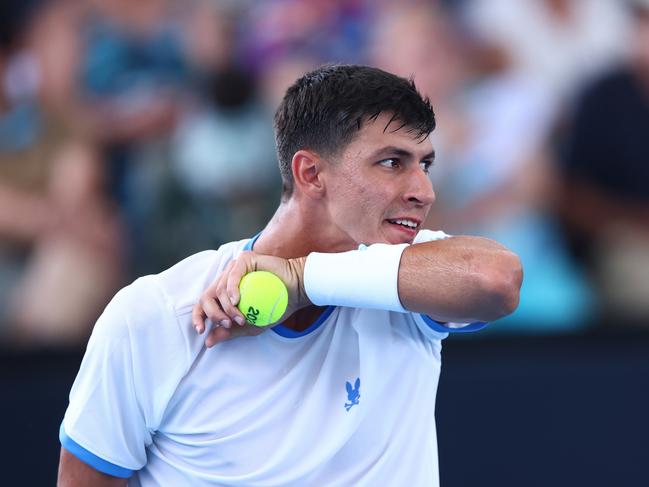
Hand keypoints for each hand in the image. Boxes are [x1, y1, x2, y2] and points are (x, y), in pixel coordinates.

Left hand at [192, 251, 308, 346]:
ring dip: (227, 307)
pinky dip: (231, 288)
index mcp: (224, 293)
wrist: (297, 291)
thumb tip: (207, 342)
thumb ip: (230, 332)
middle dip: (214, 314)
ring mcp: (234, 268)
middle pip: (207, 296)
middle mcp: (226, 279)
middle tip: (227, 325)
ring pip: (219, 288)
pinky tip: (236, 300)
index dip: (198, 316)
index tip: (201, 330)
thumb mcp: (251, 325)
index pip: (204, 303)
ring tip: (240, 318)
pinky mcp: (244, 259)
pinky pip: (232, 274)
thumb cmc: (275, 307)